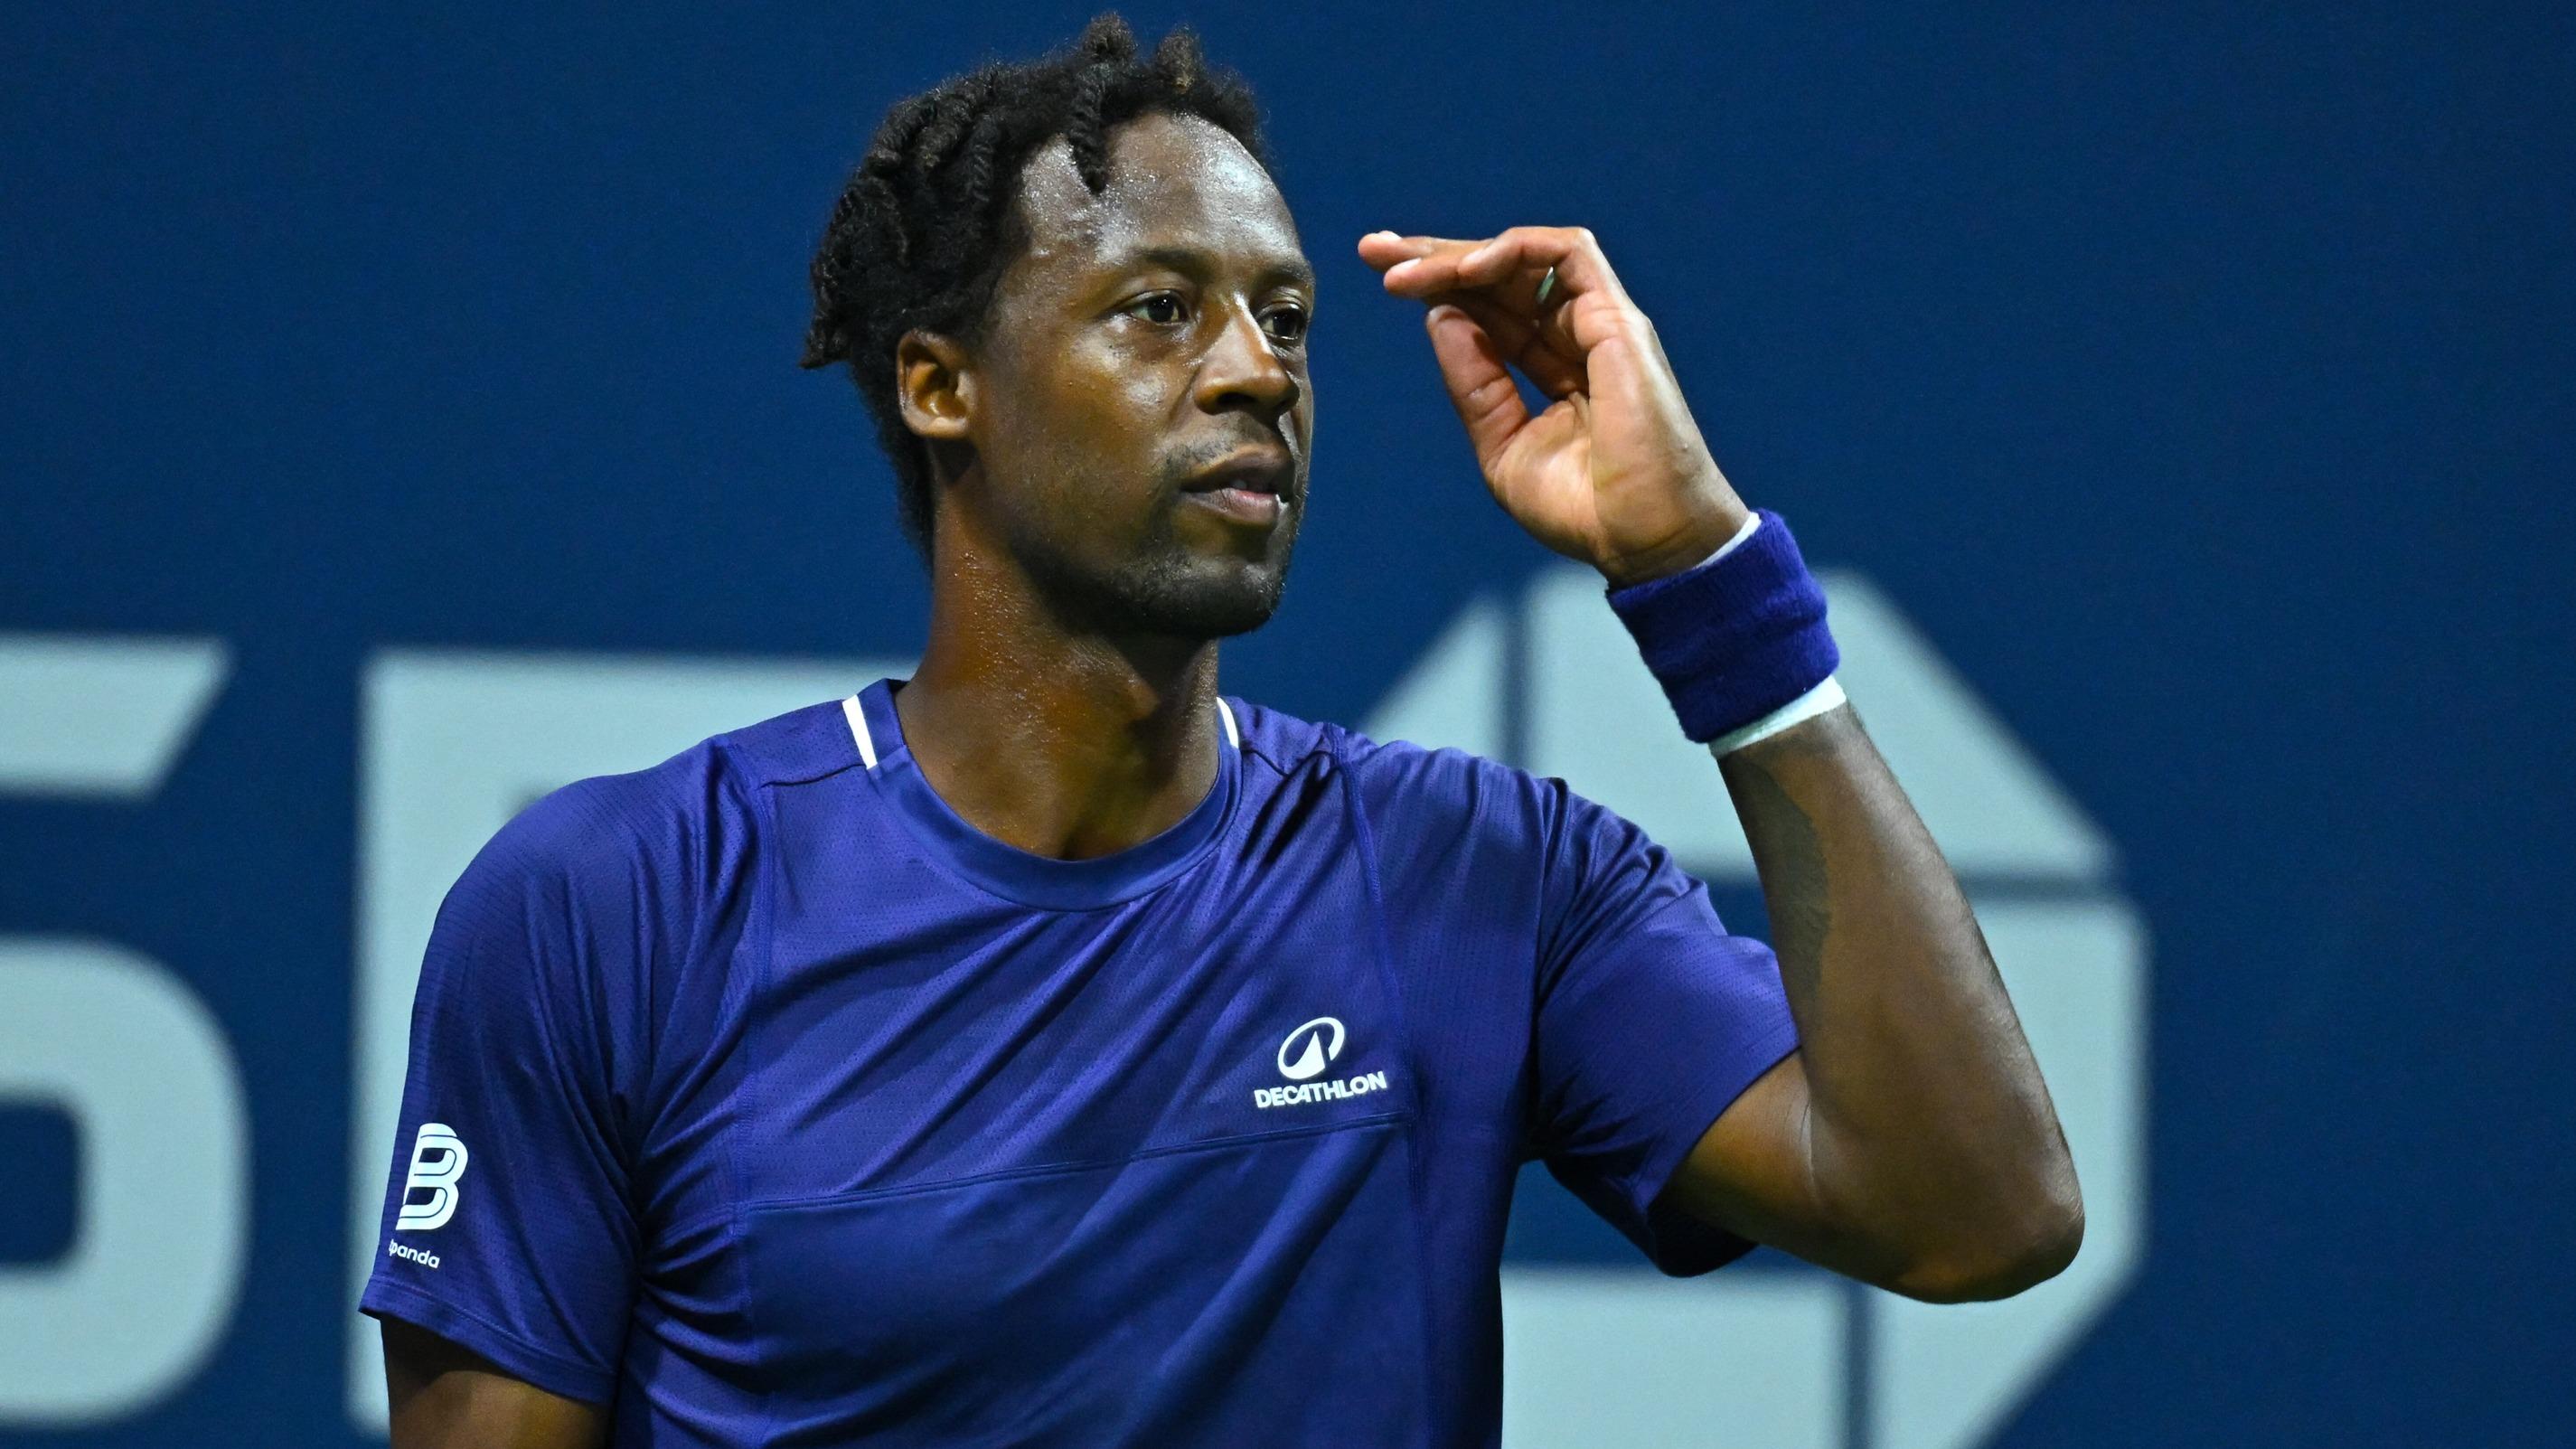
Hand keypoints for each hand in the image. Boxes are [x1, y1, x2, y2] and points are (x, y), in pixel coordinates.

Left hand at [1359, 227, 1751, 587]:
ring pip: (1528, 258)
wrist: (1642, 539)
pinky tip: (1466, 273)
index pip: (1491, 311)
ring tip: (1408, 270)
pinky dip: (1515, 251)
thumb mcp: (1502, 446)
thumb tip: (1440, 316)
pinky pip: (1569, 255)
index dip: (1439, 288)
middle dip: (1436, 256)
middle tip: (1375, 250)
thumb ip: (1474, 384)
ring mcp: (1601, 325)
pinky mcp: (1619, 321)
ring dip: (1464, 255)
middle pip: (1503, 276)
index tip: (1381, 277)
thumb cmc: (1585, 510)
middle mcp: (1578, 337)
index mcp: (1554, 368)